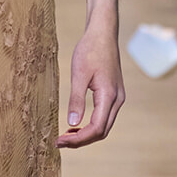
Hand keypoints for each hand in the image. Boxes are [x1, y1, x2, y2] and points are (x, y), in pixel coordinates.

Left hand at [58, 21, 125, 147]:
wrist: (103, 34)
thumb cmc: (90, 50)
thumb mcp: (79, 74)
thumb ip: (76, 99)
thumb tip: (71, 124)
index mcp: (109, 96)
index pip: (96, 128)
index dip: (78, 139)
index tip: (59, 140)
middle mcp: (117, 100)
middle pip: (102, 131)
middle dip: (81, 140)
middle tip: (59, 142)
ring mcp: (118, 98)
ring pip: (104, 126)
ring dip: (86, 134)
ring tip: (66, 136)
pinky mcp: (114, 95)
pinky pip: (104, 117)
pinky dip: (91, 125)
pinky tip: (76, 124)